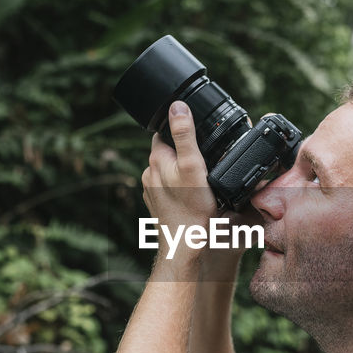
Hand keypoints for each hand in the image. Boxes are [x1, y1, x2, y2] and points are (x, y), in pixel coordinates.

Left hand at [142, 101, 217, 236]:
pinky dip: (179, 187)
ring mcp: (152, 191)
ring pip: (168, 171)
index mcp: (157, 159)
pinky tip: (192, 194)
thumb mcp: (193, 165)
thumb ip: (185, 134)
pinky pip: (168, 189)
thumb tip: (177, 106)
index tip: (195, 131)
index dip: (179, 128)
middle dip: (182, 150)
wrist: (184, 246)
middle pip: (167, 151)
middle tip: (203, 156)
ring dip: (181, 170)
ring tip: (200, 176)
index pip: (163, 132)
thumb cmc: (192, 209)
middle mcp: (149, 174)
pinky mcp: (157, 206)